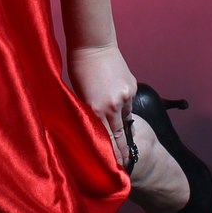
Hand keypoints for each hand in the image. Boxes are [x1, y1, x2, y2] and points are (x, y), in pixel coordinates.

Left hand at [68, 44, 137, 170]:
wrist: (94, 45)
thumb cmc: (79, 69)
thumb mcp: (79, 96)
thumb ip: (89, 114)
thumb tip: (94, 130)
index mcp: (97, 109)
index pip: (108, 140)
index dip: (113, 155)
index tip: (117, 167)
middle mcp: (114, 105)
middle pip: (121, 135)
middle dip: (123, 150)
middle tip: (125, 164)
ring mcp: (126, 95)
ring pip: (126, 118)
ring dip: (122, 125)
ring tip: (119, 132)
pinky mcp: (132, 86)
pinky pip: (129, 103)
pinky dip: (123, 106)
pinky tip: (115, 100)